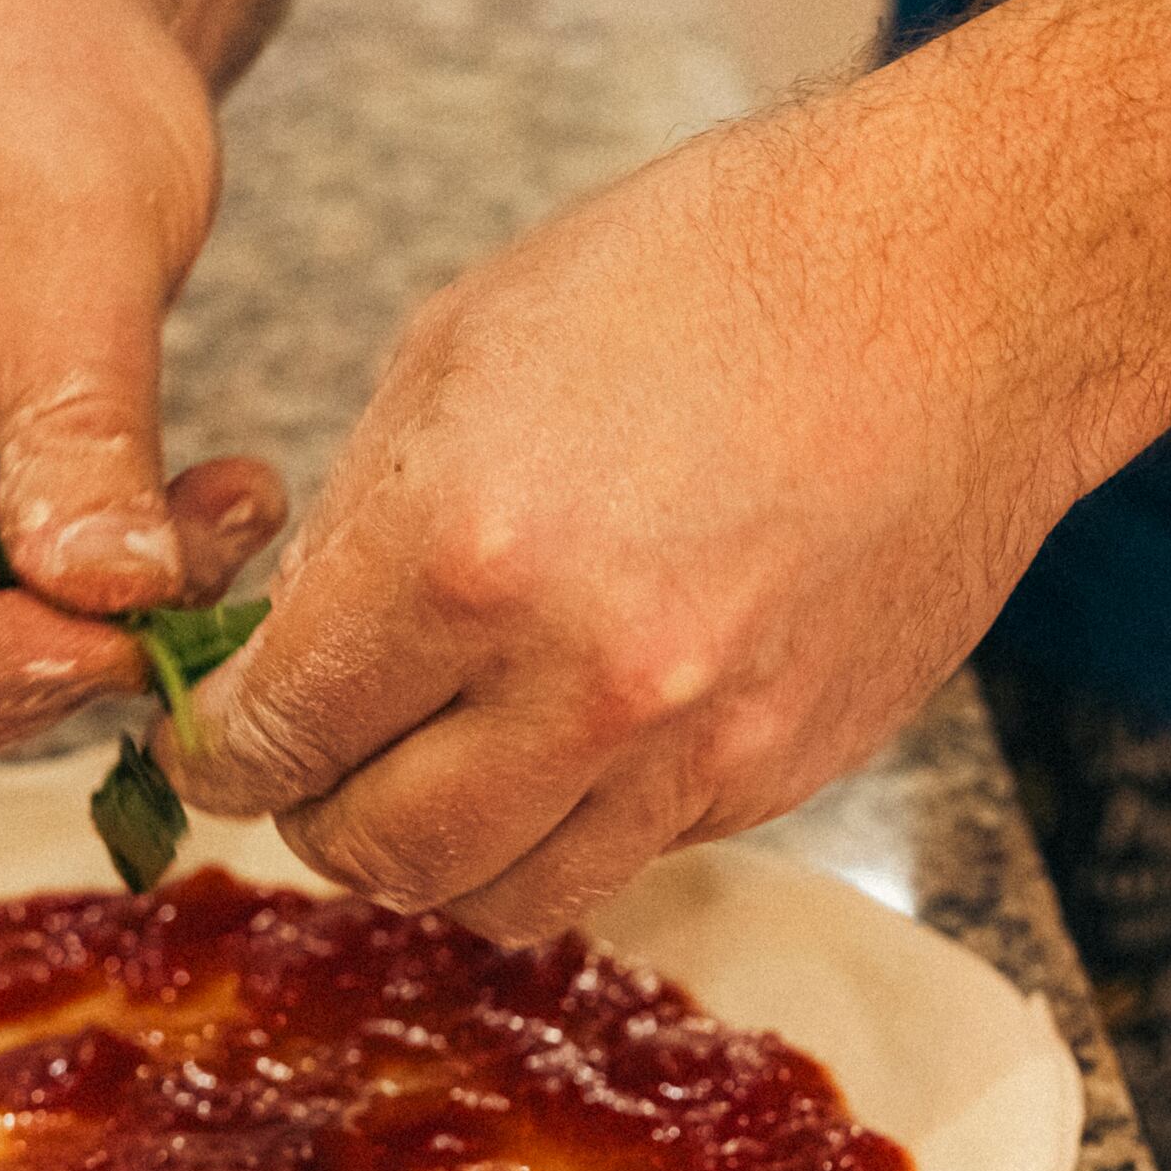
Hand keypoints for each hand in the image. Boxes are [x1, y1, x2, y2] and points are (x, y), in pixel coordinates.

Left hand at [174, 98, 1080, 940]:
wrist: (957, 288)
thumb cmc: (709, 272)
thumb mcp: (461, 347)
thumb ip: (357, 520)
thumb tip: (292, 642)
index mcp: (460, 554)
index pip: (278, 734)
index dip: (219, 748)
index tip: (213, 737)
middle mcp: (575, 683)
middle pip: (376, 853)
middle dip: (314, 813)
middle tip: (312, 760)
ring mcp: (691, 749)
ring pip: (500, 898)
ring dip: (438, 851)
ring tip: (432, 771)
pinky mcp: (779, 775)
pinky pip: (624, 860)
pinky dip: (564, 827)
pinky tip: (563, 741)